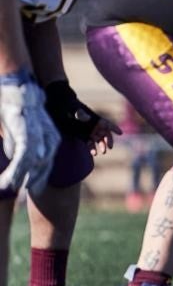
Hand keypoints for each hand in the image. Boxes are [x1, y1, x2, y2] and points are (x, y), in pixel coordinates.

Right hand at [0, 71, 59, 193]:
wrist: (20, 90)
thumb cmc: (20, 108)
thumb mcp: (21, 128)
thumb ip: (18, 142)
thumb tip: (14, 155)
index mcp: (51, 139)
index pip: (47, 163)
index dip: (39, 177)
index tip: (31, 189)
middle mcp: (49, 140)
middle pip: (43, 167)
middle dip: (33, 182)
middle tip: (22, 195)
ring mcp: (38, 138)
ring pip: (32, 166)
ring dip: (20, 179)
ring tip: (10, 190)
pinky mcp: (27, 136)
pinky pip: (23, 158)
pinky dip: (15, 172)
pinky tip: (8, 182)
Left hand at [43, 81, 120, 155]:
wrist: (59, 108)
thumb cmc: (69, 106)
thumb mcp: (74, 109)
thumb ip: (81, 114)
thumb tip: (87, 119)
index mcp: (96, 119)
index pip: (108, 124)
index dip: (114, 128)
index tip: (120, 133)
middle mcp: (94, 126)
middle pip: (105, 134)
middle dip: (108, 141)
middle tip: (108, 148)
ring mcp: (88, 131)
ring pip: (98, 140)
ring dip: (101, 146)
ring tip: (101, 152)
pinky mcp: (81, 136)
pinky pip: (89, 143)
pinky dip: (92, 148)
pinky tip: (93, 153)